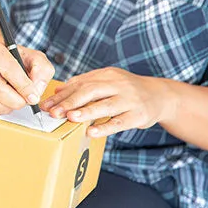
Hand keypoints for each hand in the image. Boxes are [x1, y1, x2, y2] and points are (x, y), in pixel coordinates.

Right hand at [0, 43, 54, 114]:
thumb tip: (36, 92)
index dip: (24, 87)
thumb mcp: (34, 58)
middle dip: (17, 101)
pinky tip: (6, 98)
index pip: (10, 71)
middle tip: (27, 101)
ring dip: (11, 106)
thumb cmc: (16, 59)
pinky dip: (3, 108)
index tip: (34, 98)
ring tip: (17, 97)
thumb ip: (42, 72)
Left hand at [40, 67, 176, 137]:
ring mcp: (129, 99)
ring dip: (86, 112)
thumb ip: (84, 84)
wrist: (161, 96)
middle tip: (53, 113)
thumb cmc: (127, 91)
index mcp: (107, 75)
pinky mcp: (138, 115)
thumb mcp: (108, 82)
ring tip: (70, 118)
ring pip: (105, 105)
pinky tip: (91, 132)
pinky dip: (105, 127)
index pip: (80, 83)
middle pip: (91, 91)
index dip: (62, 95)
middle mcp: (118, 84)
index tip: (46, 105)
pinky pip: (120, 122)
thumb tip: (58, 89)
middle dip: (70, 102)